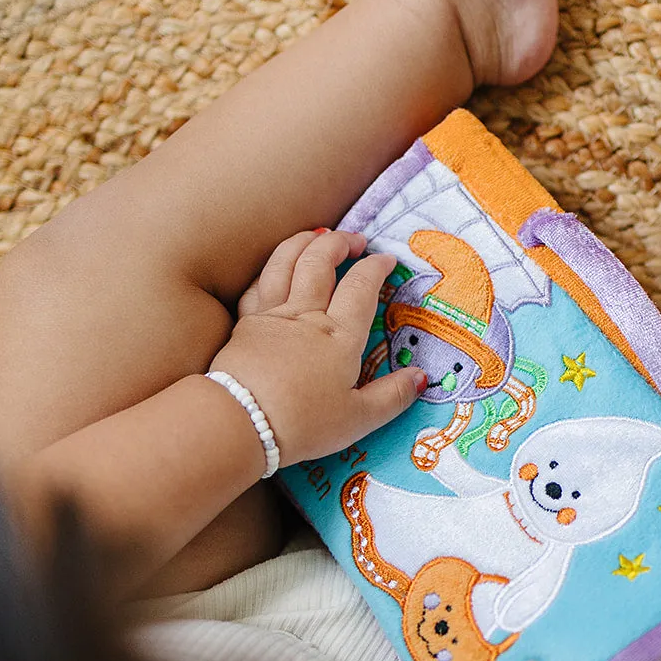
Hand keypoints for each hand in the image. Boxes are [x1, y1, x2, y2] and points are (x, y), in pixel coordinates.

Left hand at [211, 229, 425, 464]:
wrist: (239, 423)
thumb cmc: (302, 424)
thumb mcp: (358, 419)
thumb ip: (393, 396)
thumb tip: (421, 377)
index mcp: (340, 337)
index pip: (362, 286)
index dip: (377, 266)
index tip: (387, 259)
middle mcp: (307, 316)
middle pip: (321, 261)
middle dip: (340, 242)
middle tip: (355, 239)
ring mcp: (272, 315)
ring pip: (286, 262)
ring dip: (304, 242)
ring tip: (318, 236)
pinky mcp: (245, 324)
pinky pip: (258, 284)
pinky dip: (270, 268)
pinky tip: (276, 267)